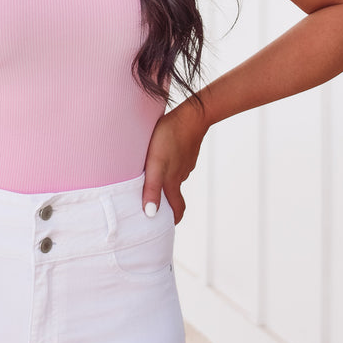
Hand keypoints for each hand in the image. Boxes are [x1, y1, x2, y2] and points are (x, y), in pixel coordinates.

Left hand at [142, 99, 206, 223]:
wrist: (192, 115)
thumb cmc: (169, 138)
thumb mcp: (156, 163)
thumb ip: (153, 188)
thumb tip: (150, 214)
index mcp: (172, 182)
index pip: (177, 210)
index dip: (172, 221)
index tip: (163, 227)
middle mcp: (181, 175)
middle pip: (174, 196)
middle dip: (166, 203)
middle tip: (153, 204)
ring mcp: (185, 163)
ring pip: (175, 178)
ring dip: (166, 182)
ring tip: (151, 177)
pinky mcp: (186, 151)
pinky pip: (177, 164)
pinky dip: (170, 166)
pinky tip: (162, 157)